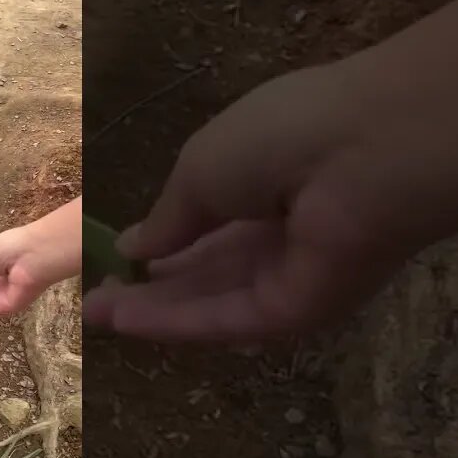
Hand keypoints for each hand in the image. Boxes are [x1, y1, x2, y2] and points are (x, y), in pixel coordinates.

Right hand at [84, 65, 408, 341]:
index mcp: (265, 180)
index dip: (161, 245)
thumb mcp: (201, 167)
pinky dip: (180, 322)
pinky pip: (230, 318)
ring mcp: (293, 274)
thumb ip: (170, 217)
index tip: (114, 261)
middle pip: (208, 271)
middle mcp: (282, 231)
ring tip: (98, 315)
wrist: (362, 152)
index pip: (208, 224)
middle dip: (151, 287)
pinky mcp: (300, 310)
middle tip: (95, 301)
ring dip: (155, 310)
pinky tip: (129, 322)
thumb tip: (132, 247)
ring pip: (213, 300)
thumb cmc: (280, 135)